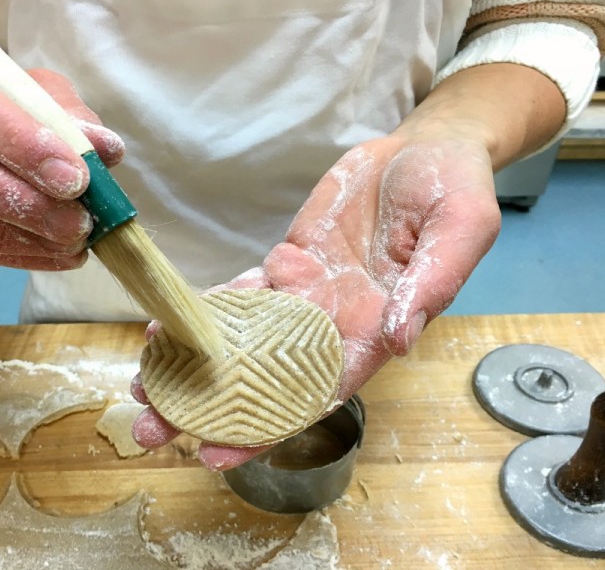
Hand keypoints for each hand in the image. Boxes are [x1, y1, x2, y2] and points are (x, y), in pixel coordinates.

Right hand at [0, 29, 124, 269]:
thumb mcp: (24, 83)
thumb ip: (61, 112)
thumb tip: (104, 151)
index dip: (17, 141)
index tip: (75, 178)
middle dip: (12, 198)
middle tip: (75, 222)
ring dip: (7, 236)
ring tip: (69, 244)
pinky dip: (1, 254)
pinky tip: (48, 255)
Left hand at [131, 132, 501, 469]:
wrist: (425, 150)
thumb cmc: (455, 189)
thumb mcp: (462, 228)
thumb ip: (432, 284)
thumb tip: (396, 338)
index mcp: (378, 329)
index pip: (319, 392)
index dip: (269, 426)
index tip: (218, 452)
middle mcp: (335, 323)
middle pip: (268, 379)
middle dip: (212, 408)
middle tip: (151, 427)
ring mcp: (306, 294)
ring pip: (244, 342)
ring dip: (195, 366)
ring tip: (142, 385)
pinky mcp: (288, 262)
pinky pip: (241, 294)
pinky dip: (203, 312)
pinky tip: (161, 327)